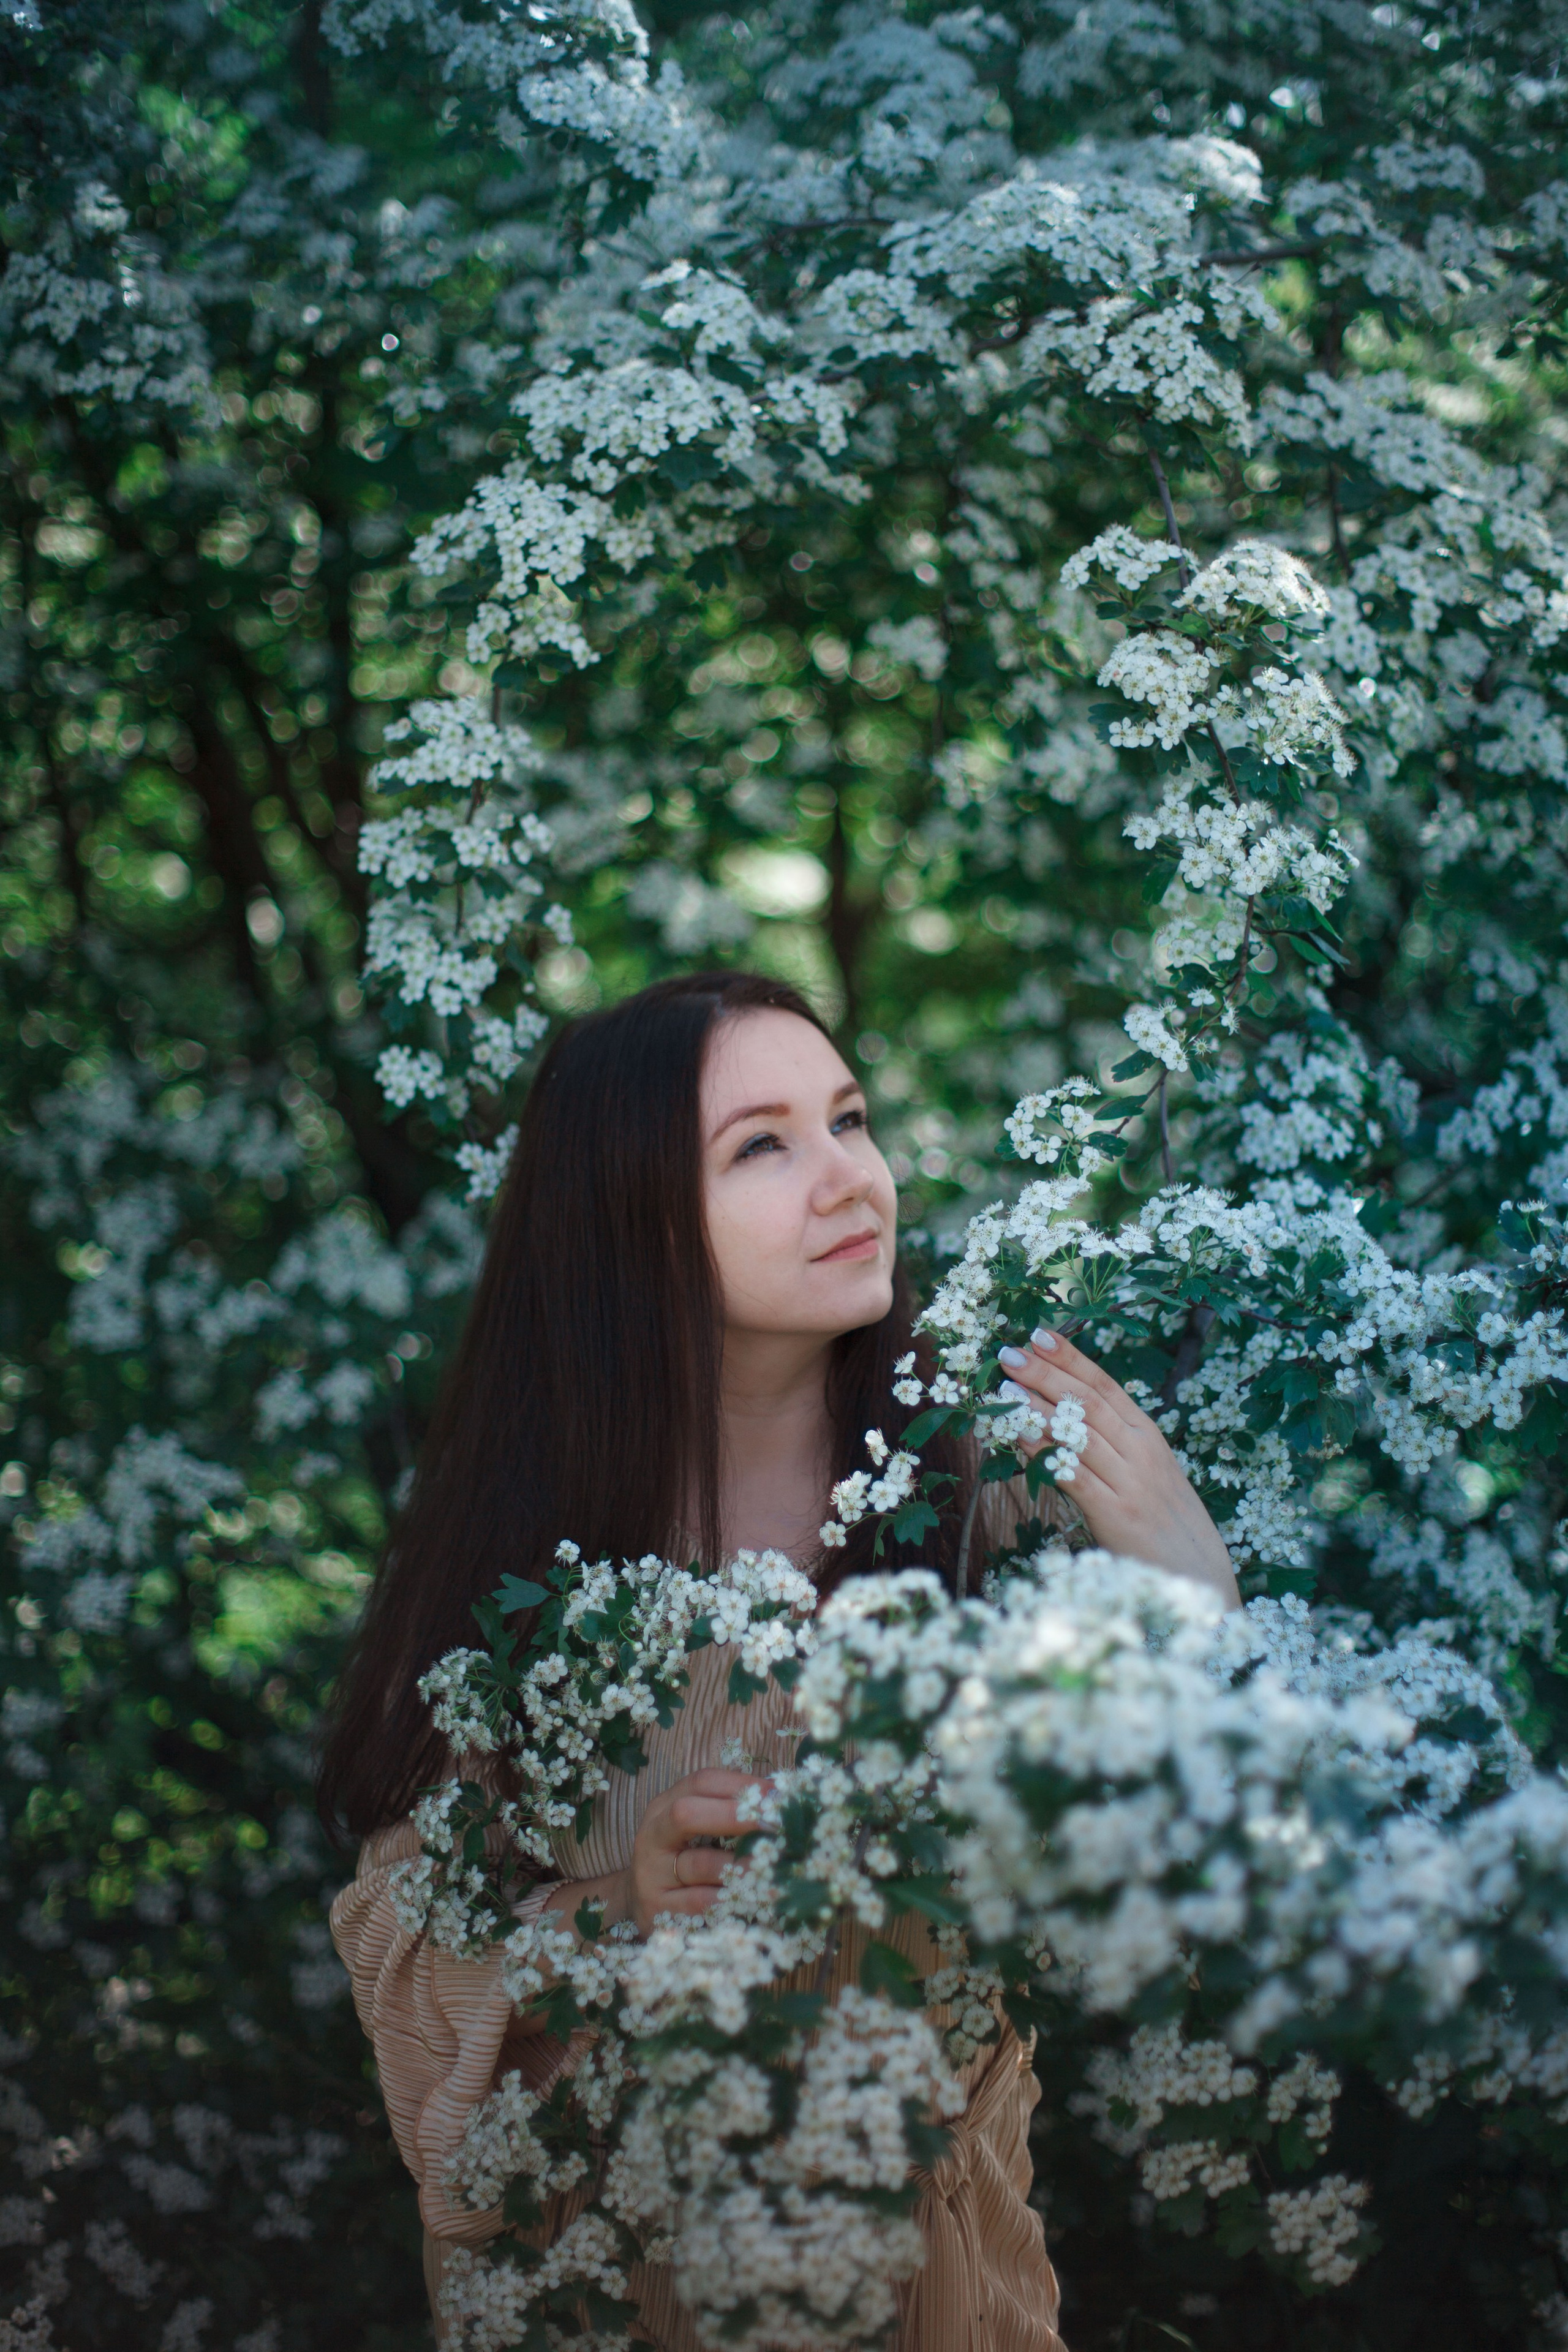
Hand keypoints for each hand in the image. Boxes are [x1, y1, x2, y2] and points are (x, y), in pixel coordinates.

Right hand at [619, 1766, 762, 1938]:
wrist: (645, 1905)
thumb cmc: (683, 1861)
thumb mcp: (698, 1830)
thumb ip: (728, 1813)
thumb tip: (778, 1800)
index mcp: (665, 1806)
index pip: (701, 1783)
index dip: (741, 1786)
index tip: (776, 1795)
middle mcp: (653, 1836)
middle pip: (685, 1814)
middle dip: (733, 1816)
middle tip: (772, 1824)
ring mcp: (651, 1874)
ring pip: (699, 1864)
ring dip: (741, 1864)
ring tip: (772, 1864)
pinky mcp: (658, 1910)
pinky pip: (701, 1902)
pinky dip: (731, 1898)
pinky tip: (757, 1896)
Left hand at [997, 1328, 1238, 1606]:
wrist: (1200, 1575)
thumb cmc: (1167, 1523)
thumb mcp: (1148, 1474)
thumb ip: (1115, 1446)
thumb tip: (1065, 1418)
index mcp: (1148, 1435)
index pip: (1104, 1385)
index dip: (1070, 1358)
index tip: (1038, 1334)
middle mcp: (1141, 1451)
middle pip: (1087, 1402)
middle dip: (1045, 1374)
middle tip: (1008, 1354)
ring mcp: (1131, 1482)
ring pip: (1079, 1433)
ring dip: (1037, 1408)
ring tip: (1004, 1390)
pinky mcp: (1117, 1514)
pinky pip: (1076, 1476)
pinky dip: (1046, 1454)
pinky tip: (1020, 1438)